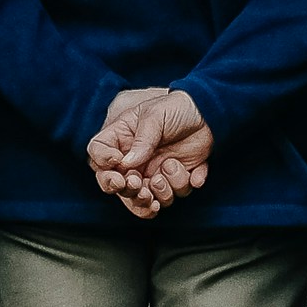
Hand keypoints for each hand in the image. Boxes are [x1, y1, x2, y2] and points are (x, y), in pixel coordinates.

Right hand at [88, 89, 212, 220]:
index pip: (98, 155)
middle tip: (138, 185)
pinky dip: (185, 185)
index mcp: (122, 140)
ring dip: (160, 192)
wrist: (208, 113)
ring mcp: (154, 172)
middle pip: (118, 187)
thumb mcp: (155, 115)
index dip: (103, 164)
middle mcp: (134, 161)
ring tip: (170, 168)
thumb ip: (141, 140)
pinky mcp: (175, 180)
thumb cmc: (176, 108)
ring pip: (148, 199)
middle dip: (129, 192)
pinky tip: (194, 172)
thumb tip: (127, 164)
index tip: (119, 164)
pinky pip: (176, 195)